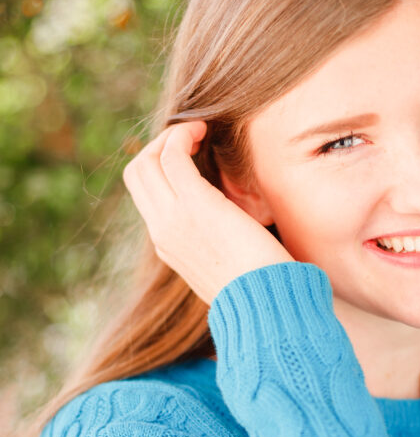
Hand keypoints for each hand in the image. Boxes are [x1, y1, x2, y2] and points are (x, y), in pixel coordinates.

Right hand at [122, 121, 294, 304]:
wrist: (265, 306)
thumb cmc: (260, 287)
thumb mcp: (228, 266)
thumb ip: (218, 244)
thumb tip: (236, 228)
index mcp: (168, 247)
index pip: (146, 197)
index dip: (161, 169)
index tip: (191, 156)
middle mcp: (162, 231)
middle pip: (137, 173)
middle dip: (160, 147)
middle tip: (192, 139)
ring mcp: (173, 218)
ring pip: (147, 161)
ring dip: (170, 136)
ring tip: (199, 131)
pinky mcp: (194, 204)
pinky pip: (172, 154)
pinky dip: (183, 134)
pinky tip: (204, 131)